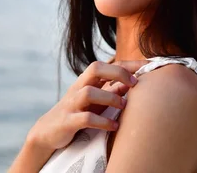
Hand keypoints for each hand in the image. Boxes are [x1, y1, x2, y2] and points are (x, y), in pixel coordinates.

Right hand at [27, 60, 148, 151]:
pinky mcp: (68, 122)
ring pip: (89, 92)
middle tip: (134, 84)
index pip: (108, 64)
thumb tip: (133, 82)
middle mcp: (78, 88)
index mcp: (86, 81)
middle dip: (117, 73)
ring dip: (110, 98)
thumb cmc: (78, 112)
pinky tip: (114, 126)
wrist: (48, 131)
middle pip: (95, 68)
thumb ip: (112, 90)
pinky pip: (85, 118)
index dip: (128, 64)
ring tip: (124, 106)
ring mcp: (71, 104)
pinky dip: (102, 121)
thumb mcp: (95, 100)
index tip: (148, 66)